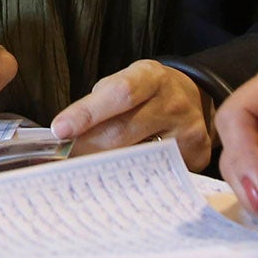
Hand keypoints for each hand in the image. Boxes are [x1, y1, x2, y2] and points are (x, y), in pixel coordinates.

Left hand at [52, 60, 212, 169]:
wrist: (192, 97)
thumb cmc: (146, 92)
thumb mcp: (125, 82)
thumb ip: (99, 104)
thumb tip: (66, 134)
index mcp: (150, 76)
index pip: (117, 93)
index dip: (87, 112)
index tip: (60, 130)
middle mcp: (173, 102)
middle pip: (124, 131)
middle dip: (88, 147)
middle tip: (63, 160)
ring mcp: (188, 130)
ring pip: (138, 157)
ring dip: (107, 166)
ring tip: (84, 172)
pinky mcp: (197, 155)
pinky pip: (157, 172)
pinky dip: (133, 177)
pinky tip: (117, 180)